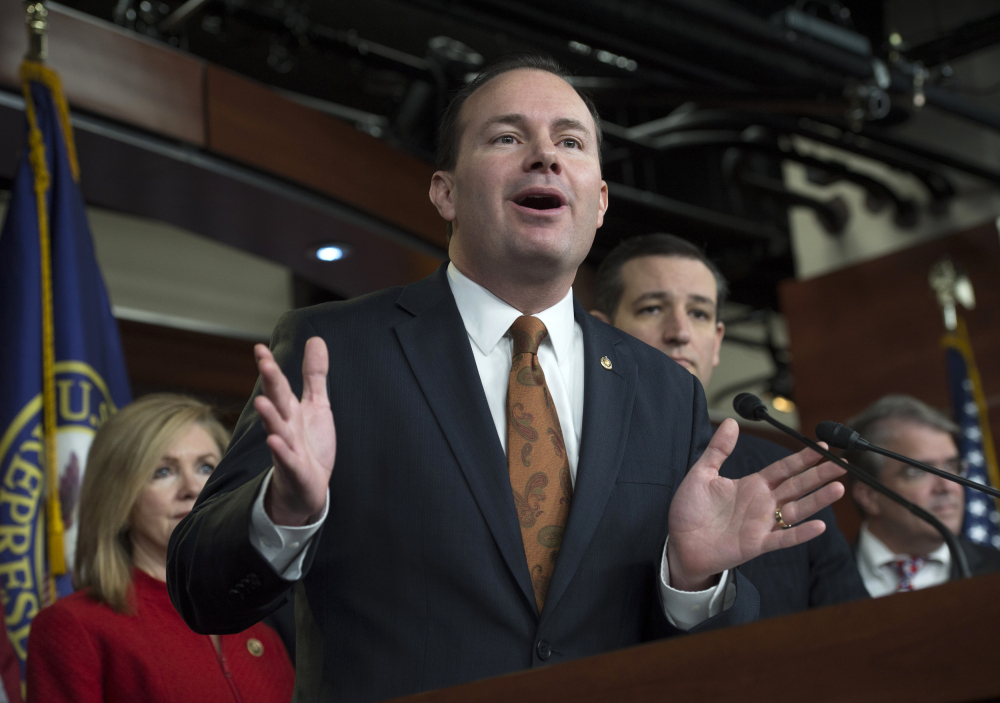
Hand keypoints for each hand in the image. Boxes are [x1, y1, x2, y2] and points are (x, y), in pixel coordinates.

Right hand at [253, 337, 335, 526]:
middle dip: (270, 384)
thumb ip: (314, 375)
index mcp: (291, 410)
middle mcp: (286, 427)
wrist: (308, 487)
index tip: (259, 348)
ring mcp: (288, 449)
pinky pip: (287, 460)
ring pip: (277, 430)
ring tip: (261, 402)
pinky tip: (273, 441)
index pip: (278, 385)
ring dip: (269, 417)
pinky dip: (280, 451)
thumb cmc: (310, 445)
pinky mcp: (295, 470)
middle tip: (265, 363)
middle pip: (277, 402)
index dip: (270, 367)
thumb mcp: (317, 405)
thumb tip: (315, 339)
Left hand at [666, 419, 844, 590]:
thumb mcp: (701, 473)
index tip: (823, 446)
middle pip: (797, 485)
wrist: (680, 543)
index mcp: (752, 485)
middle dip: (820, 474)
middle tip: (842, 463)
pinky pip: (783, 538)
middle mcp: (762, 503)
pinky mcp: (757, 544)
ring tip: (839, 488)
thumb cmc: (690, 510)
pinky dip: (801, 533)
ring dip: (818, 500)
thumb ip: (718, 449)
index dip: (803, 457)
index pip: (784, 468)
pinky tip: (819, 526)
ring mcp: (762, 524)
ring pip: (797, 510)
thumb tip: (730, 422)